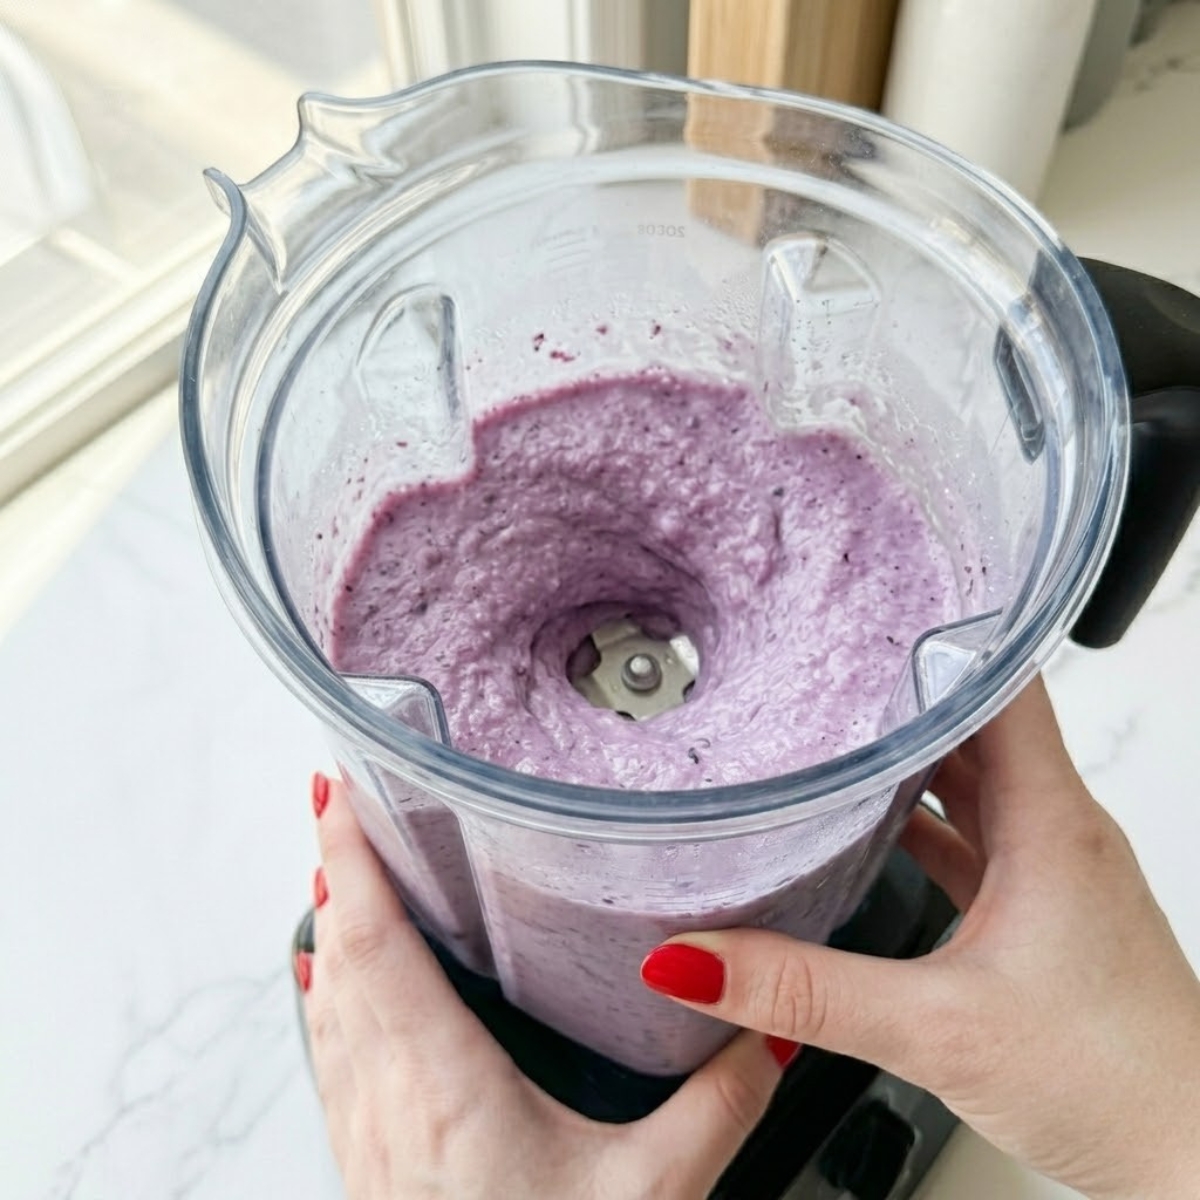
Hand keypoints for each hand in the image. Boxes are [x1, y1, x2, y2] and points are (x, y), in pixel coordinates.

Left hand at [298, 774, 795, 1199]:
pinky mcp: (365, 1155)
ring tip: (346, 861)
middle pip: (339, 950)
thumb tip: (765, 1031)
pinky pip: (333, 1044)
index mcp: (441, 1083)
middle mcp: (383, 1096)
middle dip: (338, 863)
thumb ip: (716, 1107)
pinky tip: (338, 977)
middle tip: (348, 794)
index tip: (339, 787)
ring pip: (328, 996)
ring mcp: (364, 1129)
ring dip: (333, 919)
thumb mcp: (650, 1194)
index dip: (352, 856)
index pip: (374, 940)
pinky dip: (333, 983)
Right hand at [641, 676, 1199, 1199]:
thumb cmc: (1119, 1084)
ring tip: (830, 731)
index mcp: (1048, 820)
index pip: (997, 681)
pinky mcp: (1039, 913)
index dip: (934, 630)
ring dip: (905, 756)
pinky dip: (919, 821)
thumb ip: (806, 991)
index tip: (868, 604)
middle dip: (895, 689)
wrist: (1187, 1161)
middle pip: (971, 722)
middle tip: (821, 661)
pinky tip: (869, 832)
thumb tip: (699, 958)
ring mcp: (1050, 871)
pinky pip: (971, 837)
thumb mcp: (937, 1029)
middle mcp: (1055, 830)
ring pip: (969, 780)